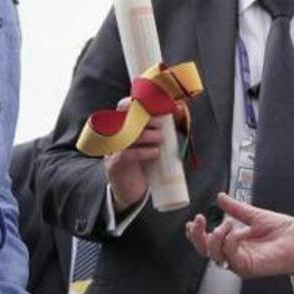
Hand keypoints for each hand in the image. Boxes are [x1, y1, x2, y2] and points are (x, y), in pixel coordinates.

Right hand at [103, 97, 161, 211]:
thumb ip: (162, 127)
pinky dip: (142, 152)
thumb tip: (181, 109)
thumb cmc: (143, 163)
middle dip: (144, 119)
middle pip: (124, 119)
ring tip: (159, 139)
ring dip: (146, 135)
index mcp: (122, 126)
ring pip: (126, 135)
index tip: (154, 104)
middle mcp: (114, 135)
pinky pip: (126, 154)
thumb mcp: (152, 143)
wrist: (131, 191)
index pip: (123, 106)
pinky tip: (155, 153)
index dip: (136, 102)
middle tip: (161, 124)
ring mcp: (112, 150)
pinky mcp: (114, 165)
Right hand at [185, 194, 293, 277]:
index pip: (209, 242)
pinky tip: (234, 232)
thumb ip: (236, 208)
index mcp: (234, 243)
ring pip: (215, 256)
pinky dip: (229, 244)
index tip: (194, 221)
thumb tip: (220, 197)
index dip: (197, 234)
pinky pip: (232, 258)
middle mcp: (235, 254)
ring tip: (225, 225)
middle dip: (198, 237)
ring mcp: (241, 262)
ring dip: (214, 239)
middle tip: (199, 221)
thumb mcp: (254, 215)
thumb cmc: (283, 230)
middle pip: (207, 252)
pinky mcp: (249, 268)